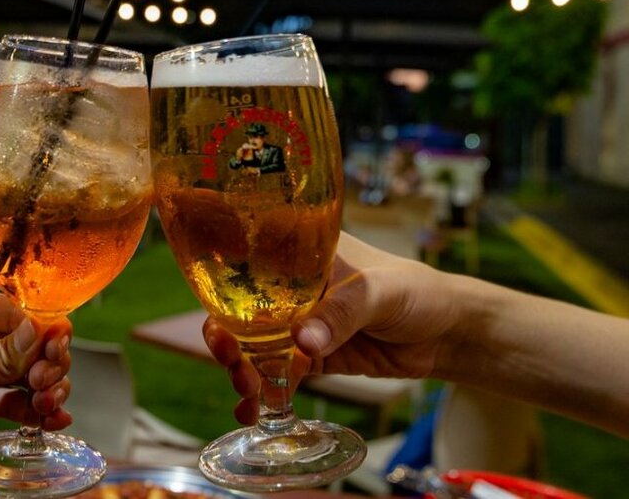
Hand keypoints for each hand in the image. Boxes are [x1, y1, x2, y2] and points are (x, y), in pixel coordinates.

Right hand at [204, 232, 461, 423]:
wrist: (449, 333)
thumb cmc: (418, 292)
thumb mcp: (379, 291)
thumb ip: (342, 313)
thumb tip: (302, 342)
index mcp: (303, 254)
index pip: (251, 264)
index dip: (224, 288)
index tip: (216, 315)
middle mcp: (294, 288)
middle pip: (244, 310)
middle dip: (227, 336)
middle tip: (229, 358)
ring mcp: (302, 324)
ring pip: (257, 346)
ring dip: (244, 369)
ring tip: (246, 391)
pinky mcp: (314, 357)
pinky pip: (280, 375)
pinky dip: (265, 393)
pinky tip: (252, 411)